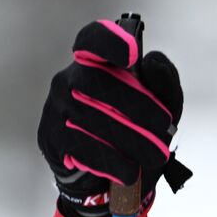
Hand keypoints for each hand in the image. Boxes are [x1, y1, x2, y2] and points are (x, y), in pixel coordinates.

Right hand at [38, 19, 184, 216]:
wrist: (109, 177)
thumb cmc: (137, 130)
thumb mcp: (162, 107)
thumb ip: (164, 83)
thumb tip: (152, 62)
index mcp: (97, 63)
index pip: (93, 40)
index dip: (109, 41)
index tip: (132, 53)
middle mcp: (71, 79)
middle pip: (98, 81)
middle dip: (138, 106)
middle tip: (164, 127)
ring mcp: (57, 107)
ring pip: (92, 117)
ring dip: (130, 138)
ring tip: (155, 155)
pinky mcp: (51, 137)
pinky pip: (82, 146)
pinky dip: (112, 160)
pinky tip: (130, 170)